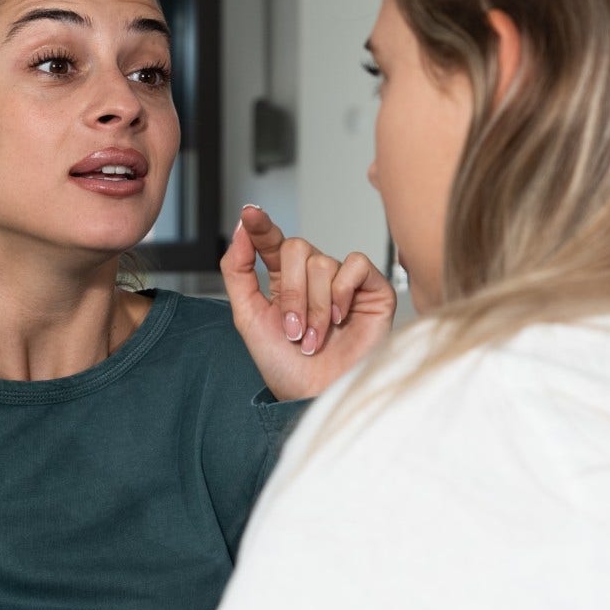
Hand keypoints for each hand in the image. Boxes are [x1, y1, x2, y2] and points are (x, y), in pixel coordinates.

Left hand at [219, 206, 395, 401]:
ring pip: (323, 263)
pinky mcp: (372, 289)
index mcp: (283, 280)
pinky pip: (356, 264)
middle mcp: (313, 277)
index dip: (262, 225)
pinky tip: (342, 320)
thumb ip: (237, 272)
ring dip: (315, 308)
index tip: (250, 213)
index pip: (272, 241)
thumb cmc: (286, 367)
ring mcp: (344, 282)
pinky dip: (343, 293)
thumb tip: (241, 231)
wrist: (317, 397)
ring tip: (315, 339)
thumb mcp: (248, 318)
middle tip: (293, 332)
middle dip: (291, 293)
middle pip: (298, 248)